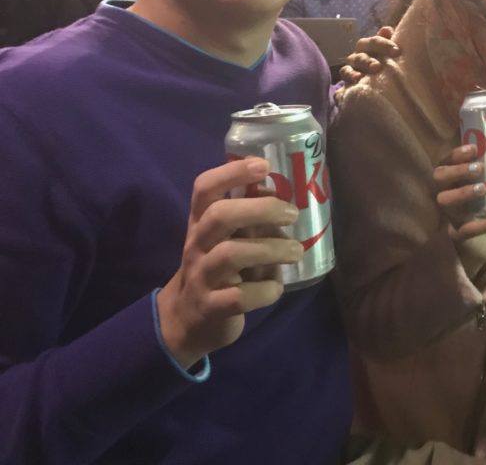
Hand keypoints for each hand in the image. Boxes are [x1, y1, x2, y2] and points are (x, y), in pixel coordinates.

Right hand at [156, 158, 303, 368]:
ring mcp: (201, 276)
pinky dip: (265, 290)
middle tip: (292, 214)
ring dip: (271, 250)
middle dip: (260, 210)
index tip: (264, 165)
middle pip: (220, 215)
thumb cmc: (217, 268)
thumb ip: (247, 217)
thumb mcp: (225, 238)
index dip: (232, 172)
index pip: (204, 188)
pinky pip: (239, 297)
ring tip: (295, 251)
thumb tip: (280, 193)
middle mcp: (197, 245)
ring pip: (231, 254)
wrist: (188, 320)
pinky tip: (276, 288)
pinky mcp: (211, 307)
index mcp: (200, 222)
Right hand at [336, 26, 399, 87]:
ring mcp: (350, 75)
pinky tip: (346, 94)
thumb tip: (387, 29)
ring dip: (352, 74)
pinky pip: (339, 92)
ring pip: (346, 71)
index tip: (397, 51)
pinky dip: (342, 92)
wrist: (384, 91)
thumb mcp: (392, 55)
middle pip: (359, 57)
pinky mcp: (346, 92)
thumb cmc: (390, 66)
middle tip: (377, 67)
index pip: (372, 42)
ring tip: (359, 78)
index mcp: (368, 49)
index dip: (383, 44)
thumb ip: (389, 42)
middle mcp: (357, 59)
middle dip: (367, 61)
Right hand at [433, 144, 485, 241]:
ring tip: (483, 189)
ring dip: (463, 192)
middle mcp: (447, 193)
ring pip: (444, 200)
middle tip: (480, 168)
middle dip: (458, 169)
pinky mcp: (456, 235)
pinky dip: (476, 226)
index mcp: (454, 180)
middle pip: (439, 176)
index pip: (447, 160)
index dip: (457, 153)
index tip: (476, 149)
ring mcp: (450, 214)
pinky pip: (460, 231)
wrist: (485, 241)